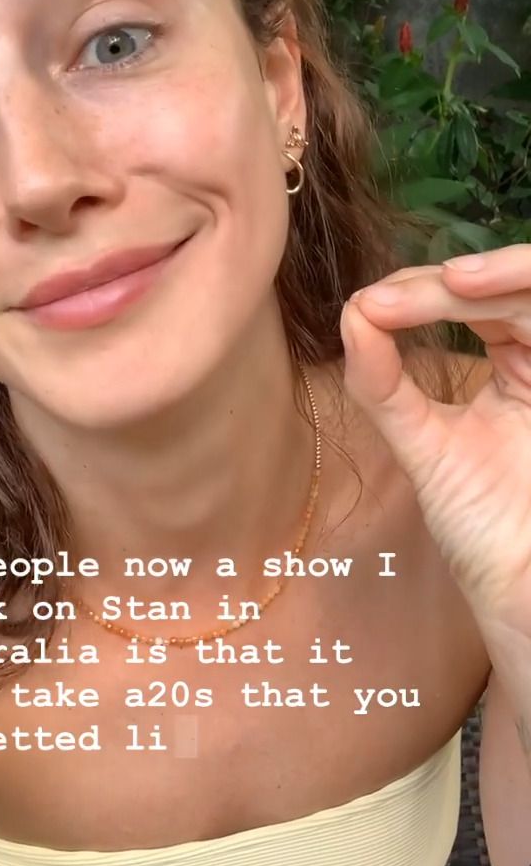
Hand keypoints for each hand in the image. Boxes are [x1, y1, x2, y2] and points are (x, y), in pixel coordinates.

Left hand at [339, 244, 530, 624]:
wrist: (520, 588)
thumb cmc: (482, 526)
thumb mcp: (423, 444)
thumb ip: (385, 385)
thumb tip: (351, 314)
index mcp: (514, 365)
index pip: (473, 301)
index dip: (423, 291)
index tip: (369, 306)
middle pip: (509, 287)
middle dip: (450, 283)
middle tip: (392, 298)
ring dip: (498, 277)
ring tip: (446, 285)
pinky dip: (520, 295)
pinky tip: (474, 295)